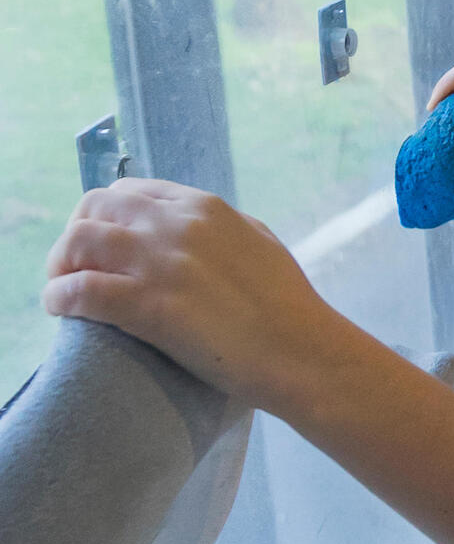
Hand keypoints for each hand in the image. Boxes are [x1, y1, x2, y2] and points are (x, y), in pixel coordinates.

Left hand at [42, 178, 335, 411]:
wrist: (302, 351)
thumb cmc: (290, 307)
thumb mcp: (260, 243)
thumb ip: (222, 228)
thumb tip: (195, 228)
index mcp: (203, 207)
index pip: (129, 192)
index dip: (105, 216)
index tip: (101, 244)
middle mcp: (176, 226)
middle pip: (94, 208)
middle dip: (76, 236)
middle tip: (74, 267)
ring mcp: (160, 264)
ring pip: (79, 243)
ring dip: (61, 265)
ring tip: (62, 288)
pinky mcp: (148, 307)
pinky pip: (81, 290)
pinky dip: (60, 297)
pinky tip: (60, 310)